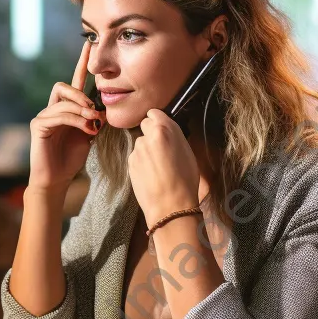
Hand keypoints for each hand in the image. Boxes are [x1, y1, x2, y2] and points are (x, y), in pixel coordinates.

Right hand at [26, 41, 104, 193]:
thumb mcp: (90, 135)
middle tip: (95, 111)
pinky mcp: (38, 126)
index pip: (74, 82)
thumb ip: (95, 119)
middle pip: (64, 86)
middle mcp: (52, 108)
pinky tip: (85, 130)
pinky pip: (58, 115)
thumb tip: (103, 108)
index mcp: (66, 108)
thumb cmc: (71, 159)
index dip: (81, 64)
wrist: (57, 179)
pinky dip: (74, 120)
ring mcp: (43, 116)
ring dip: (81, 110)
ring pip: (63, 101)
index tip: (88, 46)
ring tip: (93, 123)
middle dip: (81, 95)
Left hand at [128, 109, 200, 224]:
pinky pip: (136, 156)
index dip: (157, 120)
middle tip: (161, 148)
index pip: (153, 113)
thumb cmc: (185, 180)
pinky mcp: (130, 163)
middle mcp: (147, 136)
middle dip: (151, 133)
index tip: (161, 128)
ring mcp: (137, 150)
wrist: (170, 205)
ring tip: (157, 166)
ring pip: (140, 143)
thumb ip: (175, 135)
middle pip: (145, 126)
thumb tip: (167, 131)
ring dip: (146, 149)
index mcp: (164, 129)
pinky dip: (141, 162)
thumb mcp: (187, 152)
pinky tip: (150, 174)